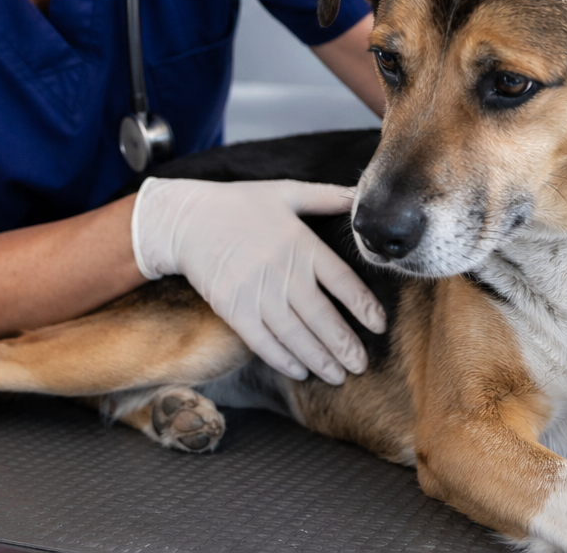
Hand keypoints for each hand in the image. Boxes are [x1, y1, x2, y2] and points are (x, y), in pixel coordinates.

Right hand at [130, 178, 385, 383]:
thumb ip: (326, 196)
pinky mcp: (232, 309)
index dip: (364, 306)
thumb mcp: (286, 192)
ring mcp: (255, 292)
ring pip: (295, 335)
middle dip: (345, 345)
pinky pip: (262, 341)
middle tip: (361, 365)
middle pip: (321, 316)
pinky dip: (282, 359)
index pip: (342, 281)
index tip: (378, 325)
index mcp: (300, 243)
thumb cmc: (240, 203)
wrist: (187, 220)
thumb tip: (359, 195)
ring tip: (338, 375)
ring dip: (319, 359)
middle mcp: (282, 270)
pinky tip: (299, 371)